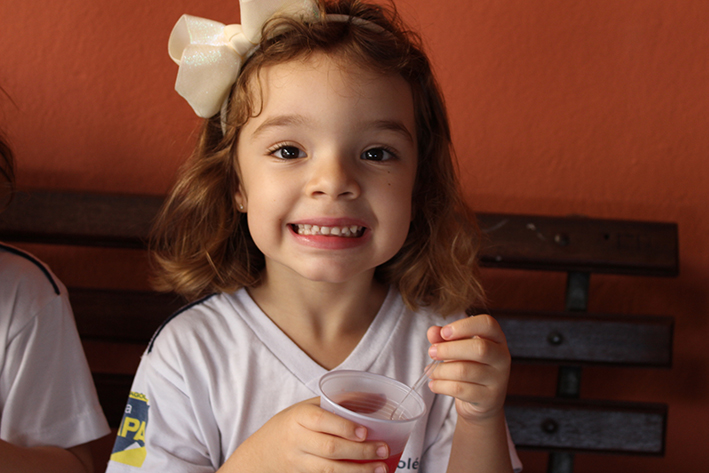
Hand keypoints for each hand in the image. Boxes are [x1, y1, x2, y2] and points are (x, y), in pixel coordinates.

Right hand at [222, 397, 389, 472]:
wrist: (261, 453)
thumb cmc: (292, 424)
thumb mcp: (308, 407)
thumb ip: (339, 402)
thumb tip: (380, 398)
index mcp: (299, 416)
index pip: (321, 421)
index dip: (344, 428)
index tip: (365, 432)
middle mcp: (297, 440)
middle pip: (329, 449)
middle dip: (360, 452)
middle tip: (383, 450)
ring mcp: (298, 462)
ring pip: (330, 470)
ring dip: (358, 471)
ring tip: (381, 469)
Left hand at [427, 315, 510, 423]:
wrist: (481, 400)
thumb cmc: (469, 366)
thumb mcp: (457, 348)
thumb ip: (444, 338)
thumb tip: (432, 332)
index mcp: (496, 338)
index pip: (488, 324)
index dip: (464, 326)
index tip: (444, 332)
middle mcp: (502, 357)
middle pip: (479, 348)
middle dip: (449, 349)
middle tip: (432, 352)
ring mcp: (498, 379)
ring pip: (465, 371)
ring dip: (441, 370)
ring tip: (430, 371)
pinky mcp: (489, 398)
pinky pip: (460, 390)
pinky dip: (441, 386)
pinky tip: (434, 384)